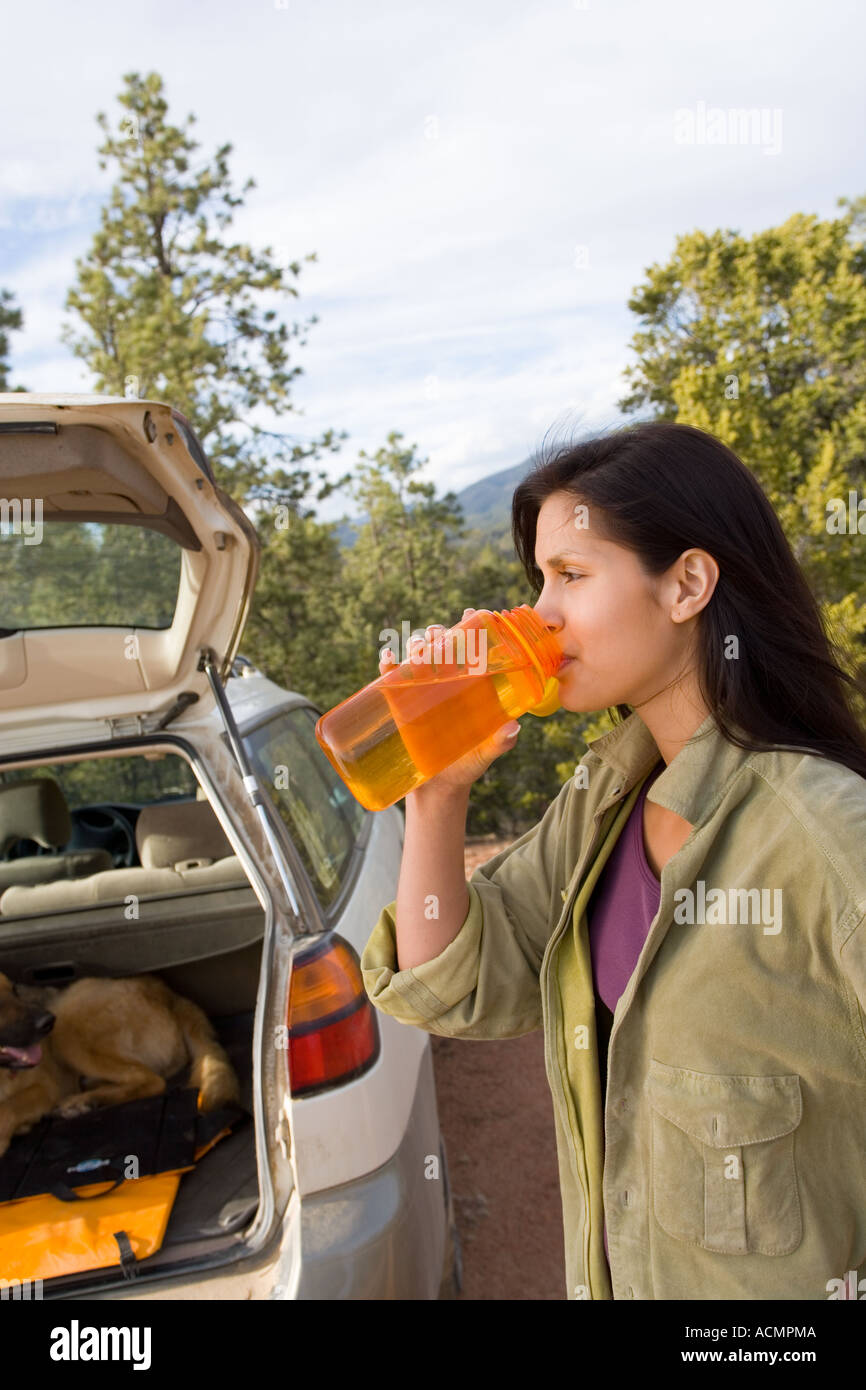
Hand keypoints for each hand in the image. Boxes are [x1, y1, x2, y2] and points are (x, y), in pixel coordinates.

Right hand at [378, 607, 521, 795]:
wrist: (438, 789)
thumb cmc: (467, 766)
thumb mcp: (485, 754)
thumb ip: (500, 743)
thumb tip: (512, 729)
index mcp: (472, 686)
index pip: (473, 648)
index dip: (473, 627)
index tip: (472, 615)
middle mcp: (447, 682)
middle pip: (442, 646)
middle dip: (438, 633)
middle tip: (438, 635)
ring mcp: (422, 691)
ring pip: (417, 656)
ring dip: (415, 644)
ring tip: (417, 648)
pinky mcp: (401, 703)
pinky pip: (391, 678)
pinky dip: (388, 665)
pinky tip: (388, 660)